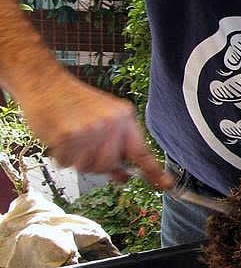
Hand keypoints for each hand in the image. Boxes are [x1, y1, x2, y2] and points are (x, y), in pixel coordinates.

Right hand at [18, 73, 171, 189]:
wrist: (48, 83)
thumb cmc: (76, 102)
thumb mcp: (105, 118)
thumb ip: (117, 145)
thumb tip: (124, 176)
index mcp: (125, 118)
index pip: (142, 151)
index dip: (154, 172)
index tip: (166, 184)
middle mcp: (111, 124)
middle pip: (109, 166)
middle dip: (97, 164)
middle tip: (86, 149)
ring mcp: (89, 130)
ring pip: (88, 168)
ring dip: (78, 161)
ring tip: (73, 140)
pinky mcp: (67, 136)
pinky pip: (67, 163)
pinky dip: (61, 156)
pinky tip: (60, 137)